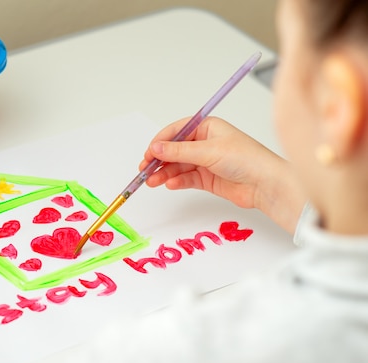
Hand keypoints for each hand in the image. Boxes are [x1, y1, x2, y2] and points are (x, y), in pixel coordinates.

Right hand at [141, 117, 305, 233]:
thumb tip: (156, 147)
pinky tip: (170, 184)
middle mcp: (205, 143)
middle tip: (145, 169)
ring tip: (152, 181)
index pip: (177, 131)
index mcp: (208, 127)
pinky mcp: (207, 179)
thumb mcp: (209, 151)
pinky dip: (176, 181)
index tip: (149, 152)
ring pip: (178, 166)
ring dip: (164, 173)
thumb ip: (179, 151)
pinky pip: (186, 178)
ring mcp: (206, 161)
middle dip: (159, 160)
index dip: (161, 142)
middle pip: (174, 150)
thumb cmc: (247, 159)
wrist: (266, 185)